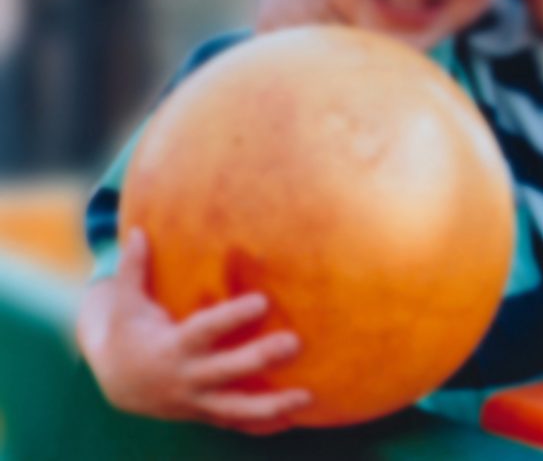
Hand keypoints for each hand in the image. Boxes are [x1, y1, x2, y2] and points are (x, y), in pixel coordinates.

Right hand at [77, 229, 310, 433]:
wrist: (120, 384)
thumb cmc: (131, 331)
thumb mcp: (127, 302)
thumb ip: (135, 269)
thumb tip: (137, 231)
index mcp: (171, 347)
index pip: (206, 332)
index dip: (232, 318)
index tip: (262, 301)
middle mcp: (187, 378)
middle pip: (227, 371)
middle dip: (260, 359)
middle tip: (296, 342)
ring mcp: (198, 401)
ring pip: (237, 409)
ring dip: (272, 406)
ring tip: (308, 397)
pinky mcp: (207, 413)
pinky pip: (237, 424)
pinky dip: (264, 425)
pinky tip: (295, 418)